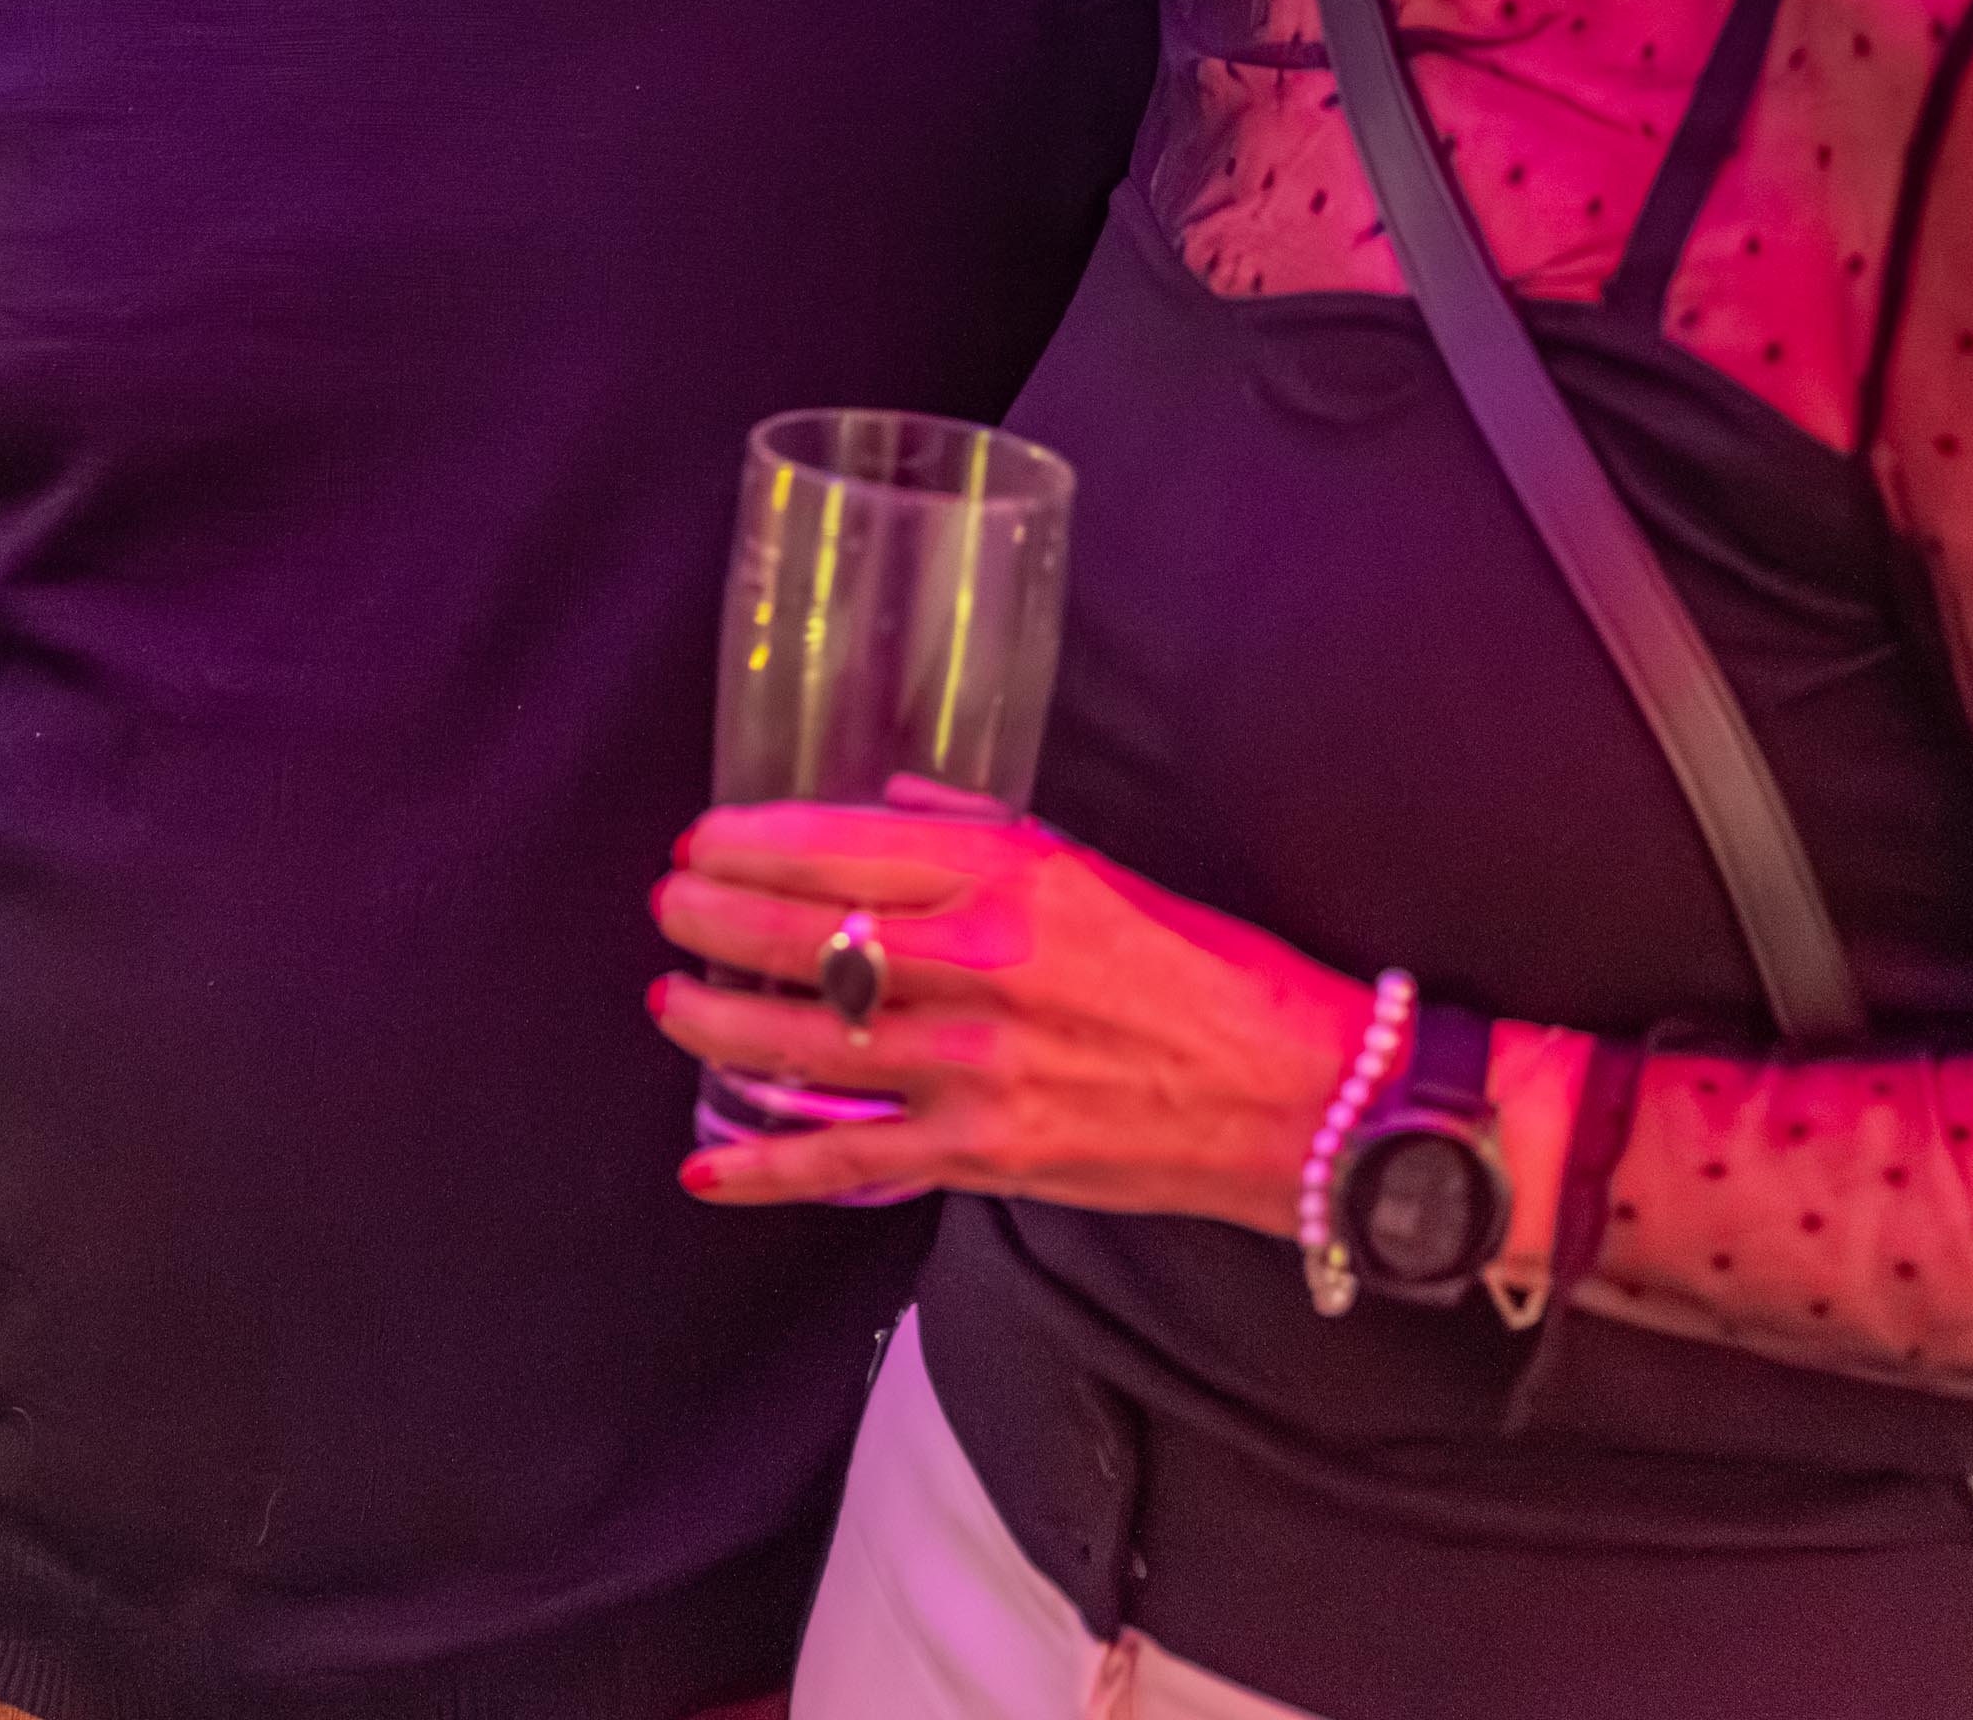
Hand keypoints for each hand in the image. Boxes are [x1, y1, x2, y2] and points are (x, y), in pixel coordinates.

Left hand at [651, 791, 1375, 1237]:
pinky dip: (766, 1168)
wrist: (1301, 1101)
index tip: (707, 841)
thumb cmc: (1216, 976)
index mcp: (1015, 880)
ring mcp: (974, 1068)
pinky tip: (707, 1169)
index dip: (755, 845)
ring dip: (718, 1021)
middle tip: (670, 908)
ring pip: (805, 1042)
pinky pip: (848, 1158)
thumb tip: (888, 803)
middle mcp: (982, 967)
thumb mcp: (1103, 870)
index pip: (846, 848)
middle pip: (805, 937)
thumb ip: (987, 832)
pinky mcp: (983, 1155)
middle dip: (713, 919)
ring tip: (674, 1003)